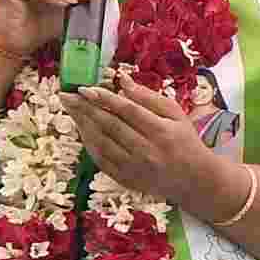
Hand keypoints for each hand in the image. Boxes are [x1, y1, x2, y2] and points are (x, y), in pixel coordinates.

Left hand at [64, 68, 218, 210]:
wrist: (193, 180)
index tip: (84, 88)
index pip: (127, 110)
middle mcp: (145, 150)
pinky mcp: (126, 179)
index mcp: (160, 131)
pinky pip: (101, 160)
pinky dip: (89, 144)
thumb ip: (148, 97)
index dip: (104, 98)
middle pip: (109, 126)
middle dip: (85, 109)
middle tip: (66, 95)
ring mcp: (134, 167)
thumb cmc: (185, 140)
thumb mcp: (174, 113)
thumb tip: (122, 80)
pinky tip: (81, 130)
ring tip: (70, 109)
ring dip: (82, 125)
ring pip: (101, 143)